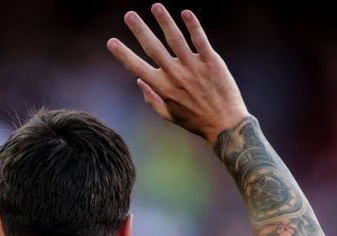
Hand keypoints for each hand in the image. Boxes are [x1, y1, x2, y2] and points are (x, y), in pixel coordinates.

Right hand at [107, 4, 249, 143]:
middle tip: (128, 15)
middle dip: (139, 30)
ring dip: (164, 21)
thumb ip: (152, 98)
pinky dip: (192, 25)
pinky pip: (200, 40)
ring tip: (155, 6)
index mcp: (162, 88)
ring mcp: (193, 67)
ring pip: (175, 39)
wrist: (225, 124)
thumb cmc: (195, 120)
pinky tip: (185, 13)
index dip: (123, 54)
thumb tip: (139, 81)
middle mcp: (175, 75)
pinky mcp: (211, 62)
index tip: (111, 42)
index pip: (137, 67)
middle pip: (153, 48)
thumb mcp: (168, 114)